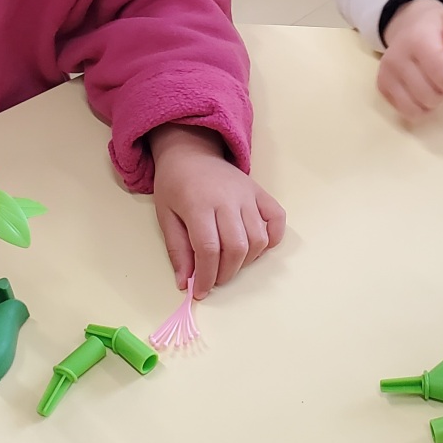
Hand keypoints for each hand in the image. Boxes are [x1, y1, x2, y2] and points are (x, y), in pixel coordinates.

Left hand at [149, 125, 285, 296]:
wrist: (191, 152)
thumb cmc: (174, 185)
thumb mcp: (165, 216)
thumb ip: (177, 250)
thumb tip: (185, 283)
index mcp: (198, 205)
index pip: (208, 249)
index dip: (206, 276)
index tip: (200, 291)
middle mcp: (227, 199)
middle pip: (236, 247)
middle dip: (226, 273)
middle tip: (214, 280)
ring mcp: (247, 195)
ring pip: (258, 238)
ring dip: (246, 261)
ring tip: (230, 263)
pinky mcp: (260, 192)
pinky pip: (277, 218)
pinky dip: (273, 238)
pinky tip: (257, 247)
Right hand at [377, 0, 442, 118]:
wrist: (410, 23)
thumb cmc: (441, 26)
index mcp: (418, 38)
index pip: (440, 73)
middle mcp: (397, 56)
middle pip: (430, 95)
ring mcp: (386, 72)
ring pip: (417, 107)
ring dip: (434, 101)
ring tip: (436, 83)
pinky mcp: (382, 85)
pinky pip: (405, 111)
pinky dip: (419, 108)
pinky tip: (424, 92)